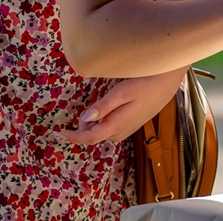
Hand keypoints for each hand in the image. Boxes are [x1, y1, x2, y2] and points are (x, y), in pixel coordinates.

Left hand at [58, 69, 185, 144]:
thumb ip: (103, 107)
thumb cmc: (143, 85)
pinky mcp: (125, 128)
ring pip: (97, 131)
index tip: (57, 132)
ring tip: (112, 100)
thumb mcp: (122, 92)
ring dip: (95, 119)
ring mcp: (122, 133)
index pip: (88, 138)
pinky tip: (115, 104)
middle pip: (90, 134)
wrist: (165, 86)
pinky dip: (103, 118)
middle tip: (100, 99)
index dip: (72, 136)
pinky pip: (106, 127)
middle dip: (86, 121)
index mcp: (116, 126)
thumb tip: (84, 120)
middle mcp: (118, 134)